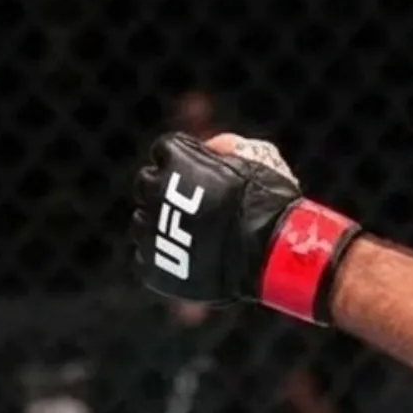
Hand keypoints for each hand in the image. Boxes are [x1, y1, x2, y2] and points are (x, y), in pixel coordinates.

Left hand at [131, 131, 361, 324]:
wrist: (270, 254)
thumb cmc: (268, 202)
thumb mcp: (257, 157)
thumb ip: (228, 147)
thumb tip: (212, 147)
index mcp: (175, 158)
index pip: (163, 150)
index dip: (183, 160)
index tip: (197, 172)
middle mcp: (154, 190)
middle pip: (146, 184)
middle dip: (165, 191)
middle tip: (192, 204)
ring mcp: (150, 230)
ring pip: (142, 222)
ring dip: (161, 225)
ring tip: (191, 234)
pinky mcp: (152, 266)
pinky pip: (145, 257)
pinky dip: (162, 258)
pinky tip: (187, 256)